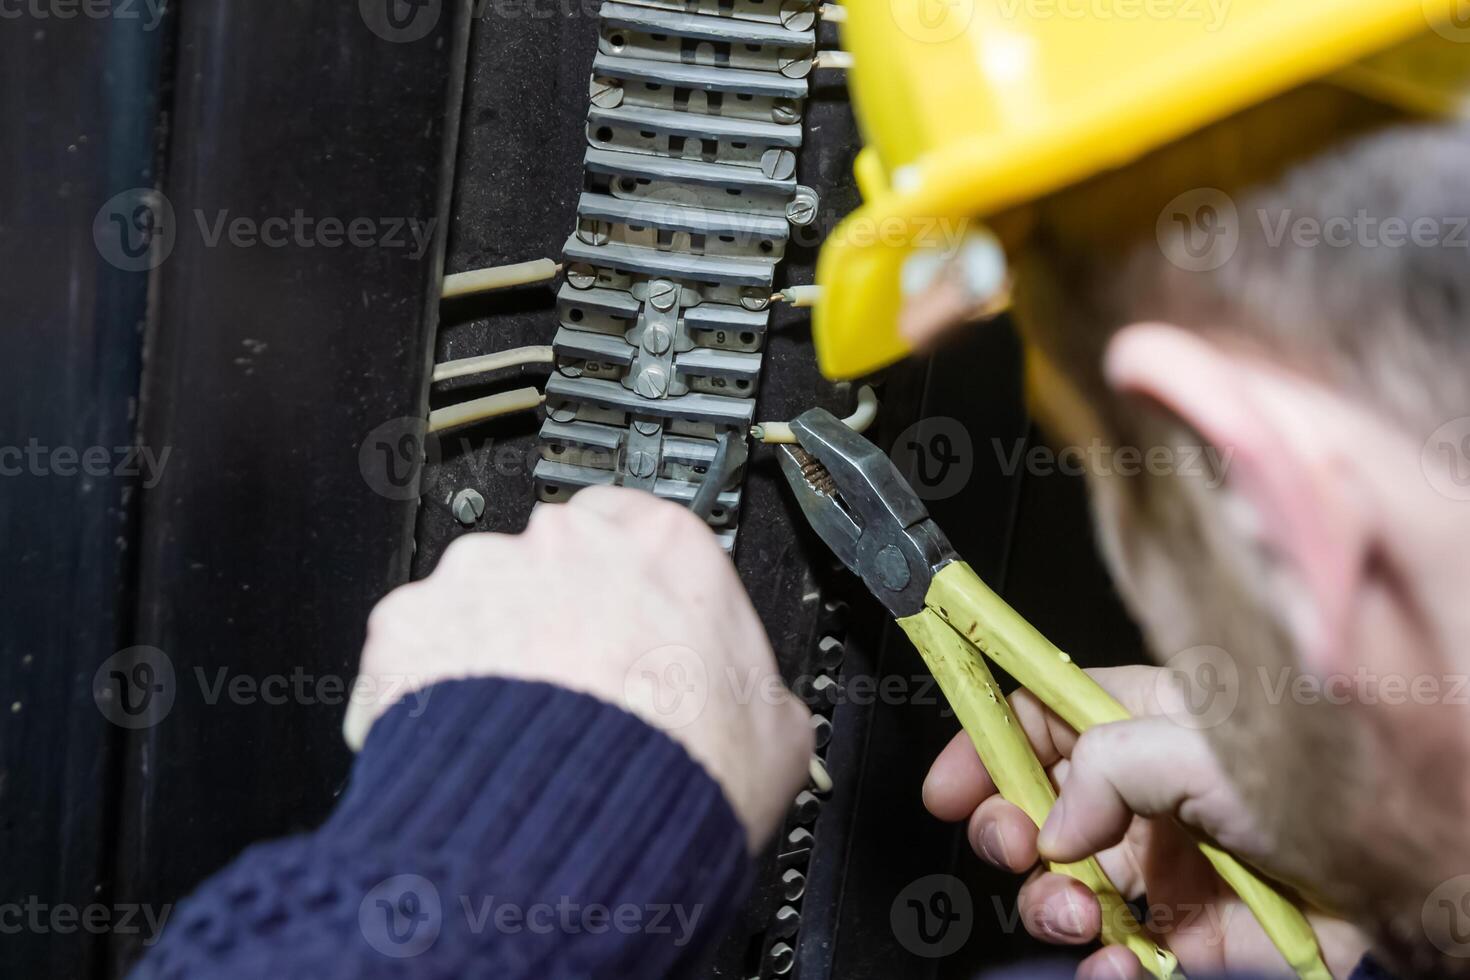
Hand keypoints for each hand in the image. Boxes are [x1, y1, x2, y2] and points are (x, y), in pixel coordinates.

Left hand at [344, 487, 813, 851]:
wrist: (571, 838)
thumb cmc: (671, 779)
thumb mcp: (776, 733)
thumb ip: (757, 688)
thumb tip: (763, 708)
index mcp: (665, 546)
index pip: (645, 529)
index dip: (637, 588)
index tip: (633, 621)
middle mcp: (568, 543)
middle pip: (558, 558)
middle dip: (562, 612)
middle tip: (579, 683)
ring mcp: (481, 576)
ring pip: (483, 594)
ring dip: (494, 643)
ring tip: (518, 723)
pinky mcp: (411, 623)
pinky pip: (418, 640)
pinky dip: (428, 679)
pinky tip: (468, 735)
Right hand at [923, 665, 1366, 977]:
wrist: (1404, 884)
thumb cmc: (1327, 789)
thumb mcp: (1206, 750)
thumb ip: (1110, 768)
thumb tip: (1057, 823)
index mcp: (1144, 721)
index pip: (1042, 716)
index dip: (988, 743)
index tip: (949, 784)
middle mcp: (1144, 790)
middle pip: (1037, 803)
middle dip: (1009, 831)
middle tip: (1018, 849)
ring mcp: (1161, 862)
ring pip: (1064, 881)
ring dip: (1051, 902)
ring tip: (1080, 913)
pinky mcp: (1186, 931)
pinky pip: (1114, 949)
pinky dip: (1101, 964)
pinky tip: (1116, 963)